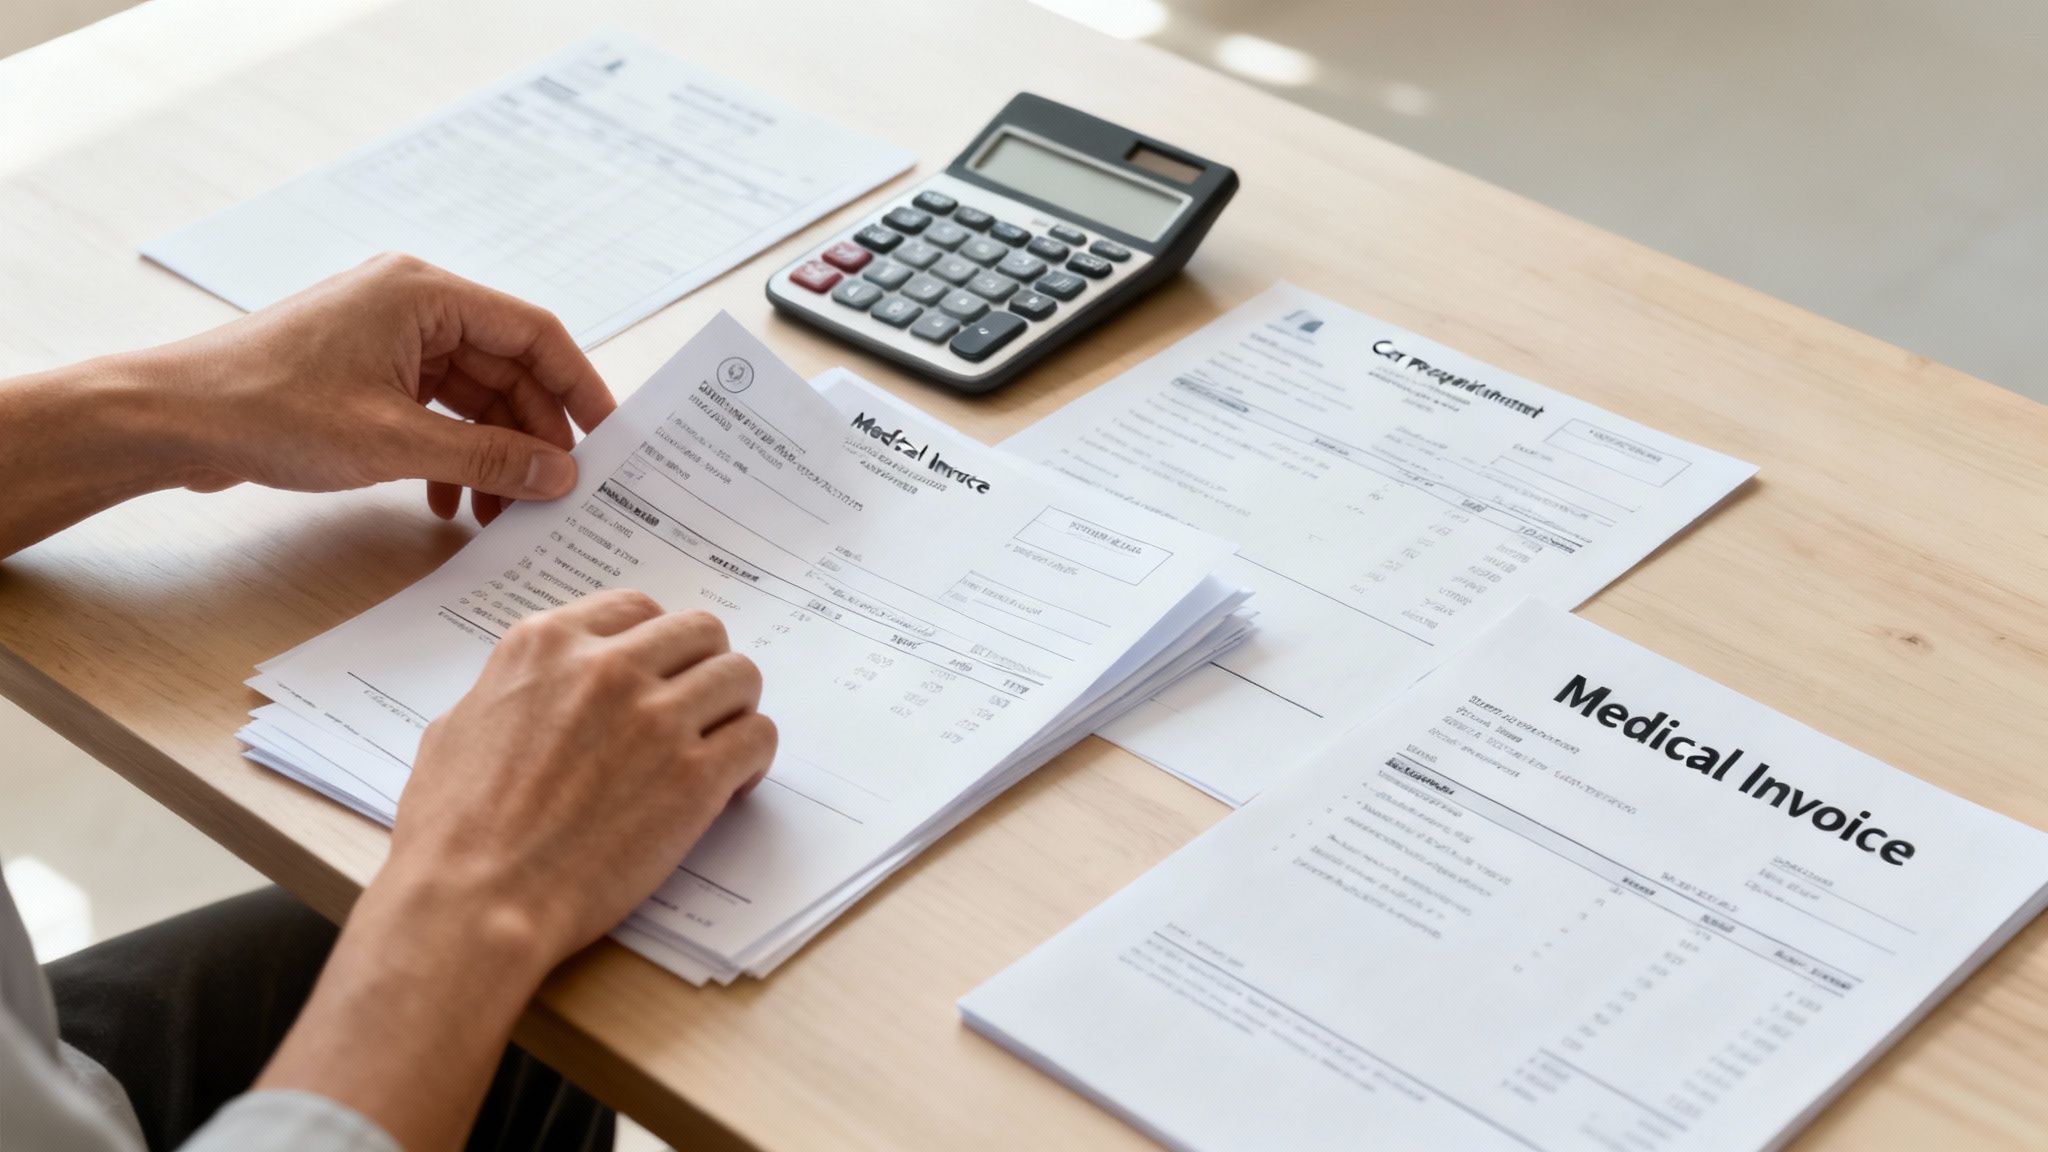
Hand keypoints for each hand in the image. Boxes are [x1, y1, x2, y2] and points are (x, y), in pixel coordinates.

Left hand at [155, 253, 616, 523]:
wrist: (169, 418)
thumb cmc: (267, 410)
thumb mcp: (393, 442)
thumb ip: (486, 458)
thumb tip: (558, 474)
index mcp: (425, 294)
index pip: (535, 333)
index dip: (580, 387)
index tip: (610, 439)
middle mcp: (412, 305)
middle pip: (508, 370)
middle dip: (532, 437)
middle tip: (554, 493)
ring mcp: (387, 339)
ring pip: (473, 398)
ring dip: (491, 455)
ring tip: (500, 513)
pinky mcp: (365, 373)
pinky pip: (435, 412)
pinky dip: (451, 455)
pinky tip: (448, 502)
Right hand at [381, 589, 776, 968]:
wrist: (474, 901)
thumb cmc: (451, 830)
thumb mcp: (458, 726)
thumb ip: (512, 691)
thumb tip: (537, 692)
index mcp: (547, 644)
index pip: (637, 608)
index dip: (655, 645)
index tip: (658, 675)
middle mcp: (607, 667)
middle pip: (700, 631)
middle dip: (704, 667)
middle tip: (698, 709)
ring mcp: (656, 718)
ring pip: (740, 675)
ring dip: (735, 708)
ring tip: (719, 746)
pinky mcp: (694, 777)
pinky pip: (758, 737)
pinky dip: (752, 758)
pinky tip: (731, 785)